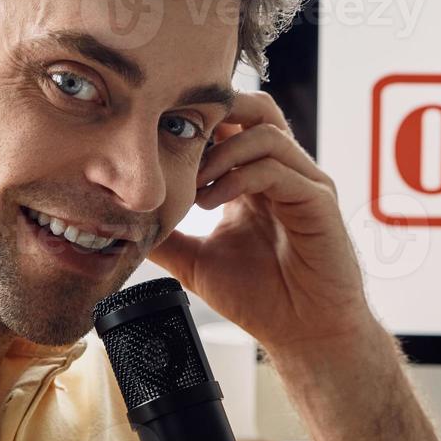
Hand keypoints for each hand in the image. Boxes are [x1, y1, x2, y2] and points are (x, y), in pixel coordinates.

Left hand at [148, 90, 374, 351]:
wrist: (303, 333)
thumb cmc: (262, 297)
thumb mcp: (196, 261)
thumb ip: (167, 237)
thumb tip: (121, 226)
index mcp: (256, 178)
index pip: (233, 122)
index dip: (199, 123)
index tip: (160, 143)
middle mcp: (284, 172)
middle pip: (257, 107)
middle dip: (216, 115)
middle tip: (179, 144)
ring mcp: (304, 182)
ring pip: (266, 131)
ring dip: (221, 152)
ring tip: (194, 186)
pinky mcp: (318, 201)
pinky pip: (278, 169)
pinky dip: (240, 177)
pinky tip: (212, 202)